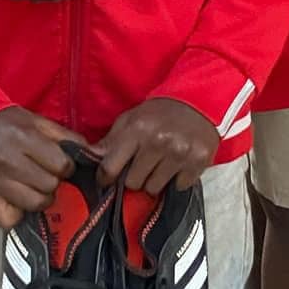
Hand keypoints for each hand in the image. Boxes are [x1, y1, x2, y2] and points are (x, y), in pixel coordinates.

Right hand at [0, 107, 75, 229]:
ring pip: (34, 203)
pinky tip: (20, 202)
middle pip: (50, 185)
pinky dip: (18, 215)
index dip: (66, 165)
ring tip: (37, 188)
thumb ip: (64, 135)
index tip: (61, 163)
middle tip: (47, 174)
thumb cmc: (4, 123)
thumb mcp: (35, 120)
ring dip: (42, 198)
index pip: (61, 165)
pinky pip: (8, 220)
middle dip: (54, 181)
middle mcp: (9, 162)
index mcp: (24, 139)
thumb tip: (91, 152)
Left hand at [96, 98, 218, 194]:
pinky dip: (178, 180)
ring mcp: (180, 153)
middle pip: (133, 183)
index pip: (110, 168)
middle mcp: (159, 142)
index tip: (108, 178)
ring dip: (156, 180)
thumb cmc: (159, 113)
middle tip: (144, 165)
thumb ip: (110, 141)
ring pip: (154, 188)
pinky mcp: (199, 161)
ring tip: (162, 164)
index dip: (106, 177)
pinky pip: (179, 186)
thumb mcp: (131, 120)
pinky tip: (179, 164)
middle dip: (136, 177)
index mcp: (137, 129)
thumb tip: (89, 159)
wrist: (198, 100)